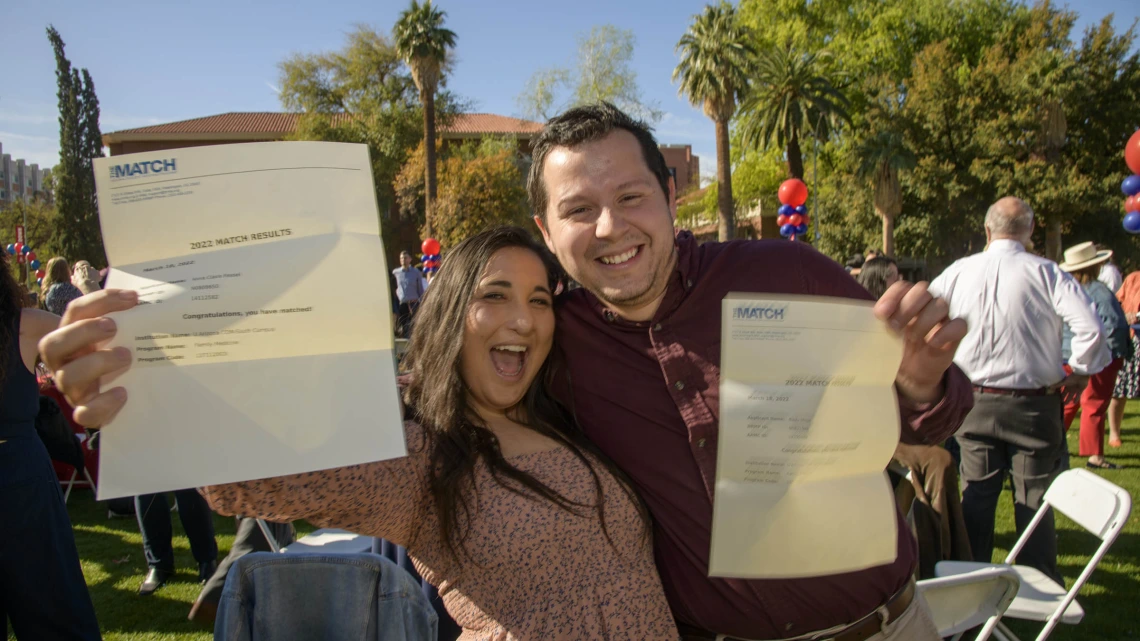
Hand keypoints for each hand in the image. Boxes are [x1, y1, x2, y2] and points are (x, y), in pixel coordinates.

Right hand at [38, 289, 138, 427]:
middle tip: (113, 327)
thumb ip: (127, 318)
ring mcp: (71, 388)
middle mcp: (64, 361)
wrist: (111, 390)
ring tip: (126, 357)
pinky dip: (103, 403)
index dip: (100, 301)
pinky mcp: (85, 411)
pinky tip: (122, 392)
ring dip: (97, 363)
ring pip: (68, 377)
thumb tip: (153, 302)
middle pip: (52, 344)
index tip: (133, 298)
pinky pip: (85, 413)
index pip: (75, 312)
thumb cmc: (115, 353)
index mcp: (69, 335)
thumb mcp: (117, 333)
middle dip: (84, 332)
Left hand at [874, 281, 967, 404]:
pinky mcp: (955, 334)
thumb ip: (877, 318)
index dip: (892, 296)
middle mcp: (925, 304)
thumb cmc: (894, 348)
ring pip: (940, 304)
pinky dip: (946, 332)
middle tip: (894, 328)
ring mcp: (942, 317)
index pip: (902, 286)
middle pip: (922, 290)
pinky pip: (959, 324)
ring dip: (923, 320)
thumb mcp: (881, 333)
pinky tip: (932, 342)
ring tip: (912, 338)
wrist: (909, 373)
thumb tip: (866, 300)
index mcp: (905, 301)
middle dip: (907, 307)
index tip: (880, 314)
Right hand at [1060, 373, 1088, 404]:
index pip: (1062, 392)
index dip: (1060, 396)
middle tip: (1061, 404)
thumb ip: (1057, 385)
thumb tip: (1049, 387)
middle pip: (1066, 395)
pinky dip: (1076, 399)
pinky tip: (1074, 403)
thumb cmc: (1072, 378)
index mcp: (1066, 386)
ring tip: (1066, 404)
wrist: (1081, 376)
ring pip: (1071, 396)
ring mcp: (1075, 390)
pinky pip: (1078, 396)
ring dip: (1069, 400)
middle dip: (1064, 399)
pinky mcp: (1080, 390)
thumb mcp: (1064, 382)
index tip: (1057, 400)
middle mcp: (1070, 388)